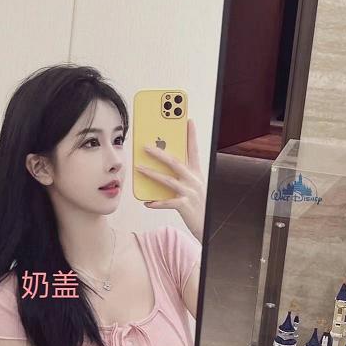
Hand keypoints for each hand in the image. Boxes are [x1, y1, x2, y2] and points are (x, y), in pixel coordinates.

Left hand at [135, 118, 205, 242]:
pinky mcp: (185, 206)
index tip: (188, 120)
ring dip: (151, 174)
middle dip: (159, 153)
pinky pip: (167, 203)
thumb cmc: (197, 205)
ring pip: (168, 180)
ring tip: (138, 169)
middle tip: (145, 146)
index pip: (194, 150)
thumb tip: (161, 168)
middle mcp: (194, 181)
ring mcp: (190, 193)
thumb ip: (180, 176)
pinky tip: (147, 202)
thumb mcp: (193, 187)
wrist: (207, 226)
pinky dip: (156, 202)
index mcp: (197, 174)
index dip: (191, 135)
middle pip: (175, 162)